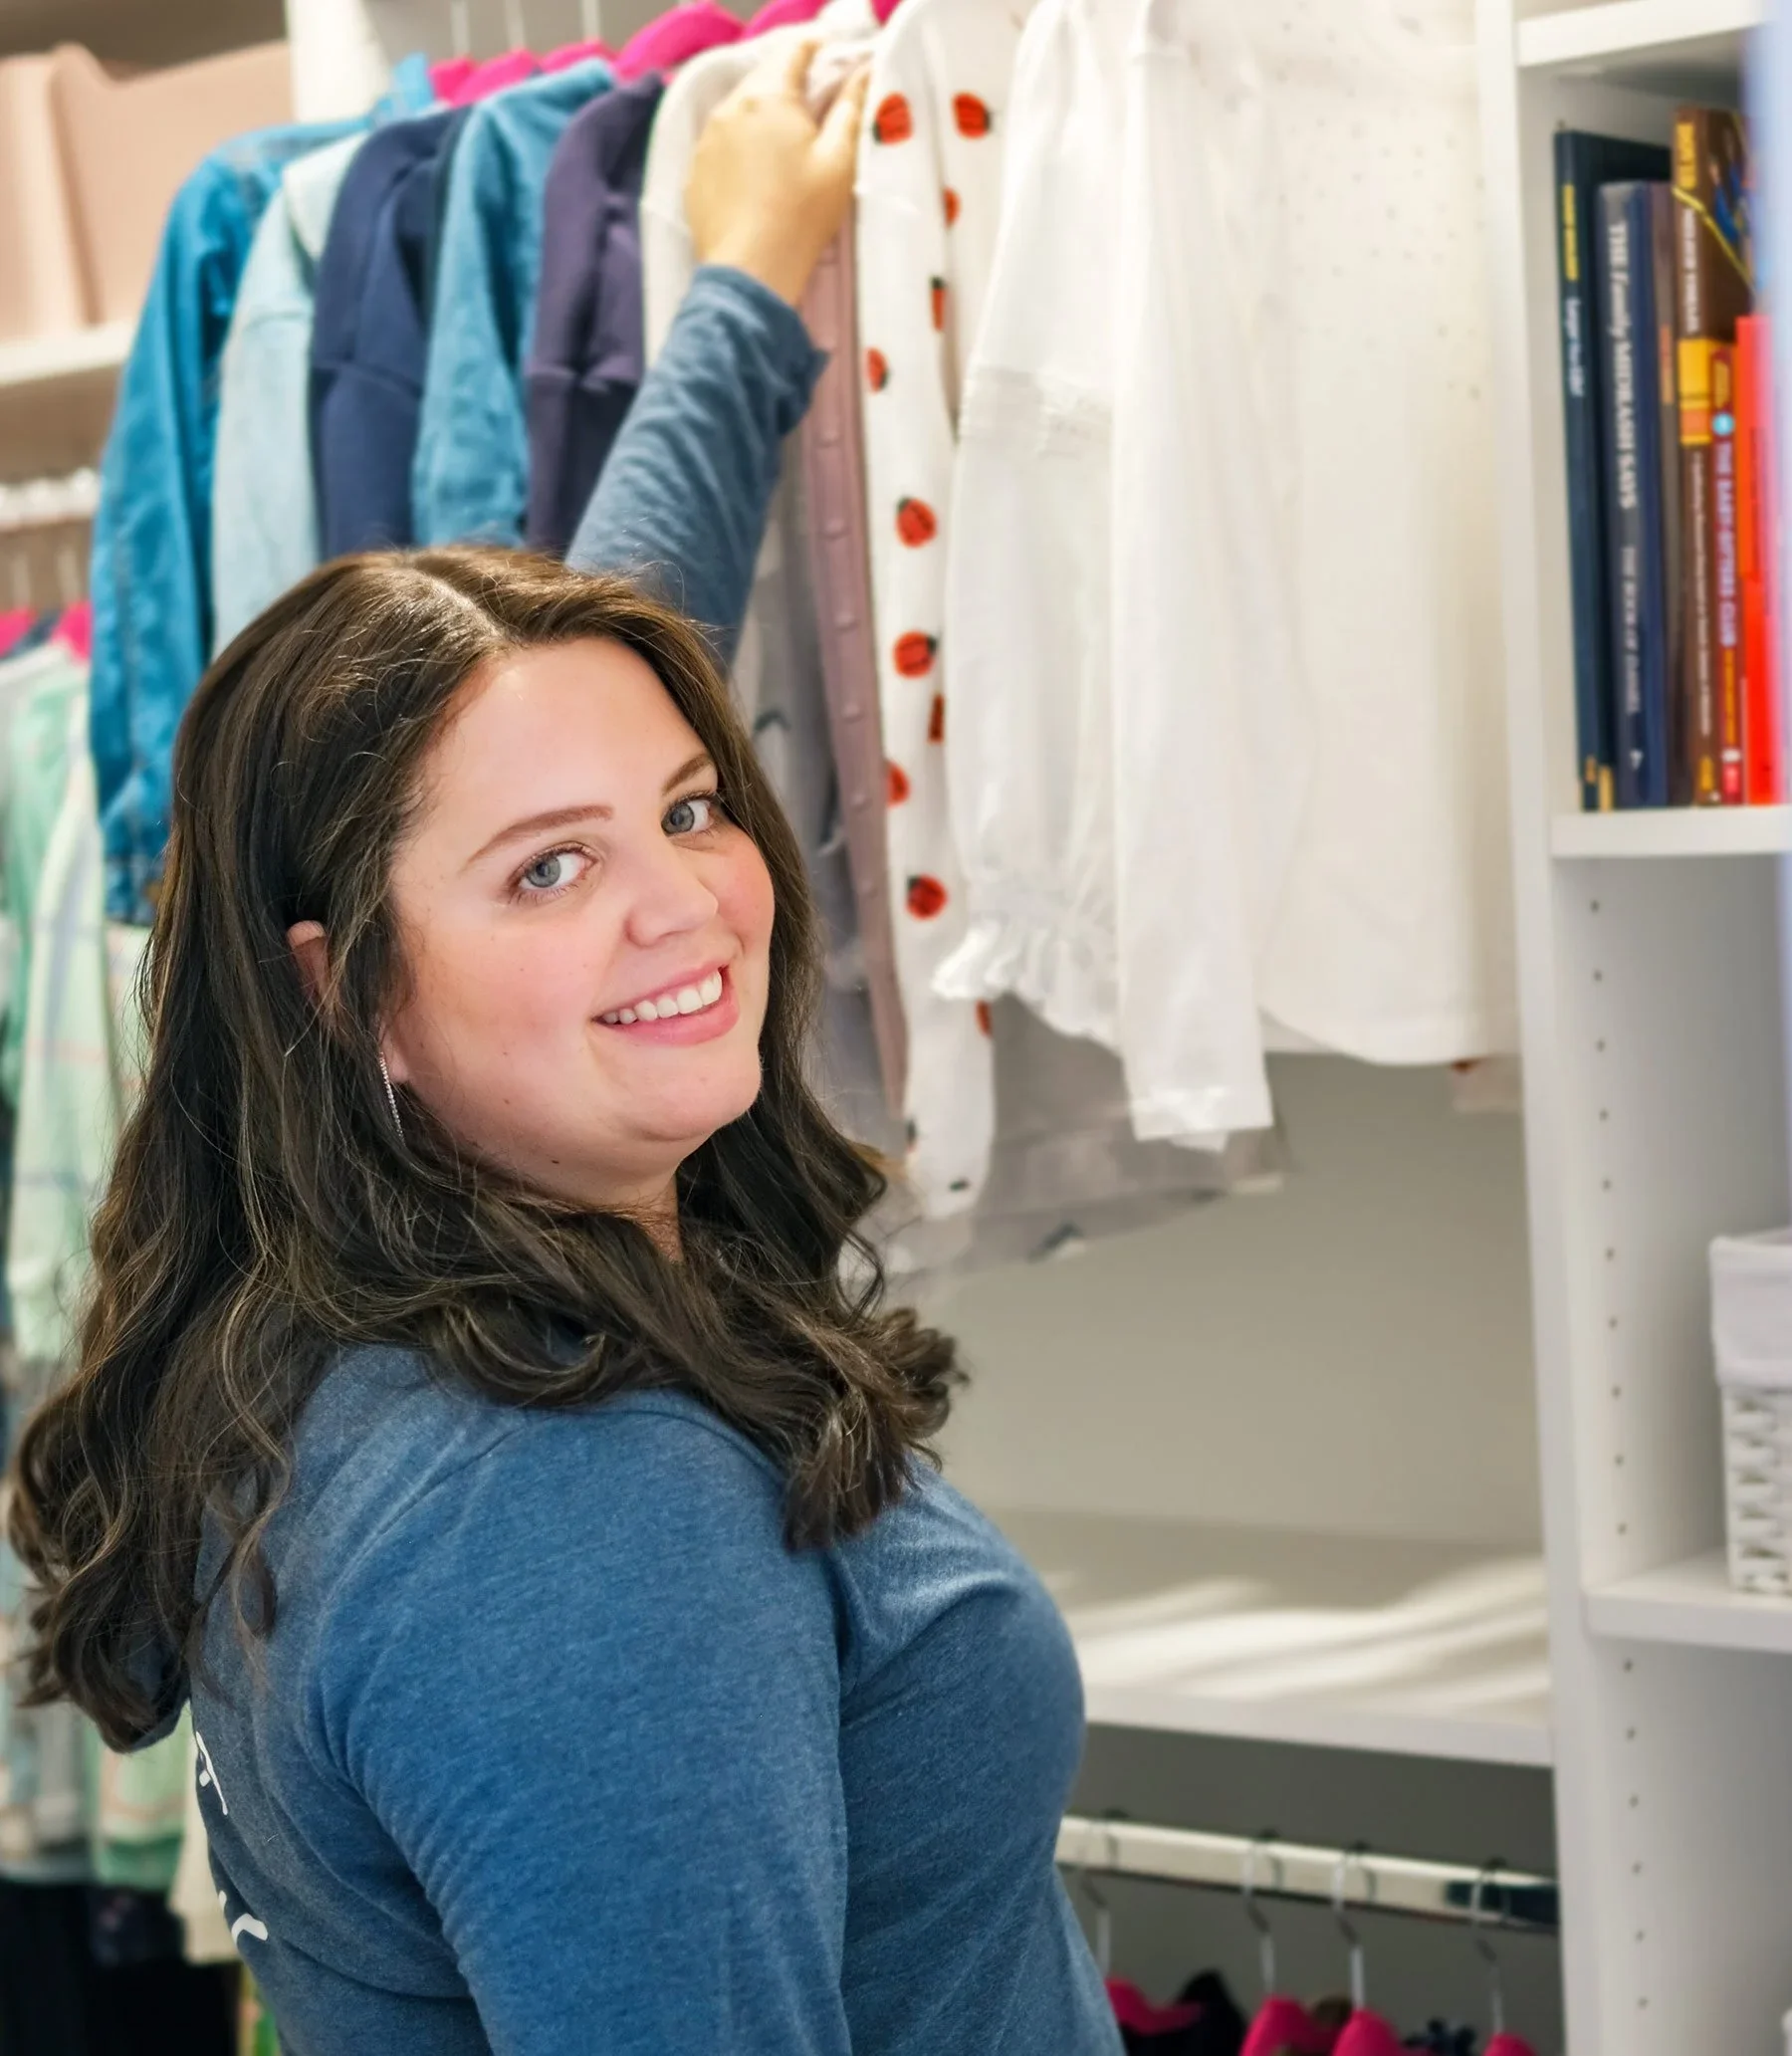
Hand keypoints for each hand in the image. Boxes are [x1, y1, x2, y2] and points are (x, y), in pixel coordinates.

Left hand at [686, 40, 868, 308]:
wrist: (750, 273)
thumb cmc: (801, 216)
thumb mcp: (839, 162)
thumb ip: (851, 109)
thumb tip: (862, 74)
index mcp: (769, 97)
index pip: (793, 50)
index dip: (816, 48)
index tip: (833, 59)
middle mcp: (730, 108)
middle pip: (763, 78)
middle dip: (789, 83)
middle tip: (814, 105)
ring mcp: (707, 140)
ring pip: (739, 111)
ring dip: (763, 117)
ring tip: (785, 144)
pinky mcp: (695, 173)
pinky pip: (721, 145)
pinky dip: (741, 148)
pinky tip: (757, 176)